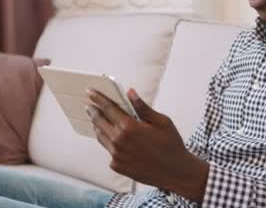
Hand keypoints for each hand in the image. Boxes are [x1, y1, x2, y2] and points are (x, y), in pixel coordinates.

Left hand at [86, 88, 208, 202]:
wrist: (175, 172)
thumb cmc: (171, 145)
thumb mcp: (161, 121)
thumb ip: (142, 107)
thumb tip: (130, 93)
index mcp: (129, 127)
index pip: (108, 108)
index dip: (98, 99)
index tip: (90, 92)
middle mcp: (119, 141)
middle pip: (99, 122)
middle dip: (93, 112)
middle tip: (90, 106)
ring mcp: (116, 155)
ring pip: (101, 137)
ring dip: (98, 127)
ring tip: (98, 120)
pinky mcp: (117, 166)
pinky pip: (109, 151)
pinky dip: (110, 143)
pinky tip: (115, 140)